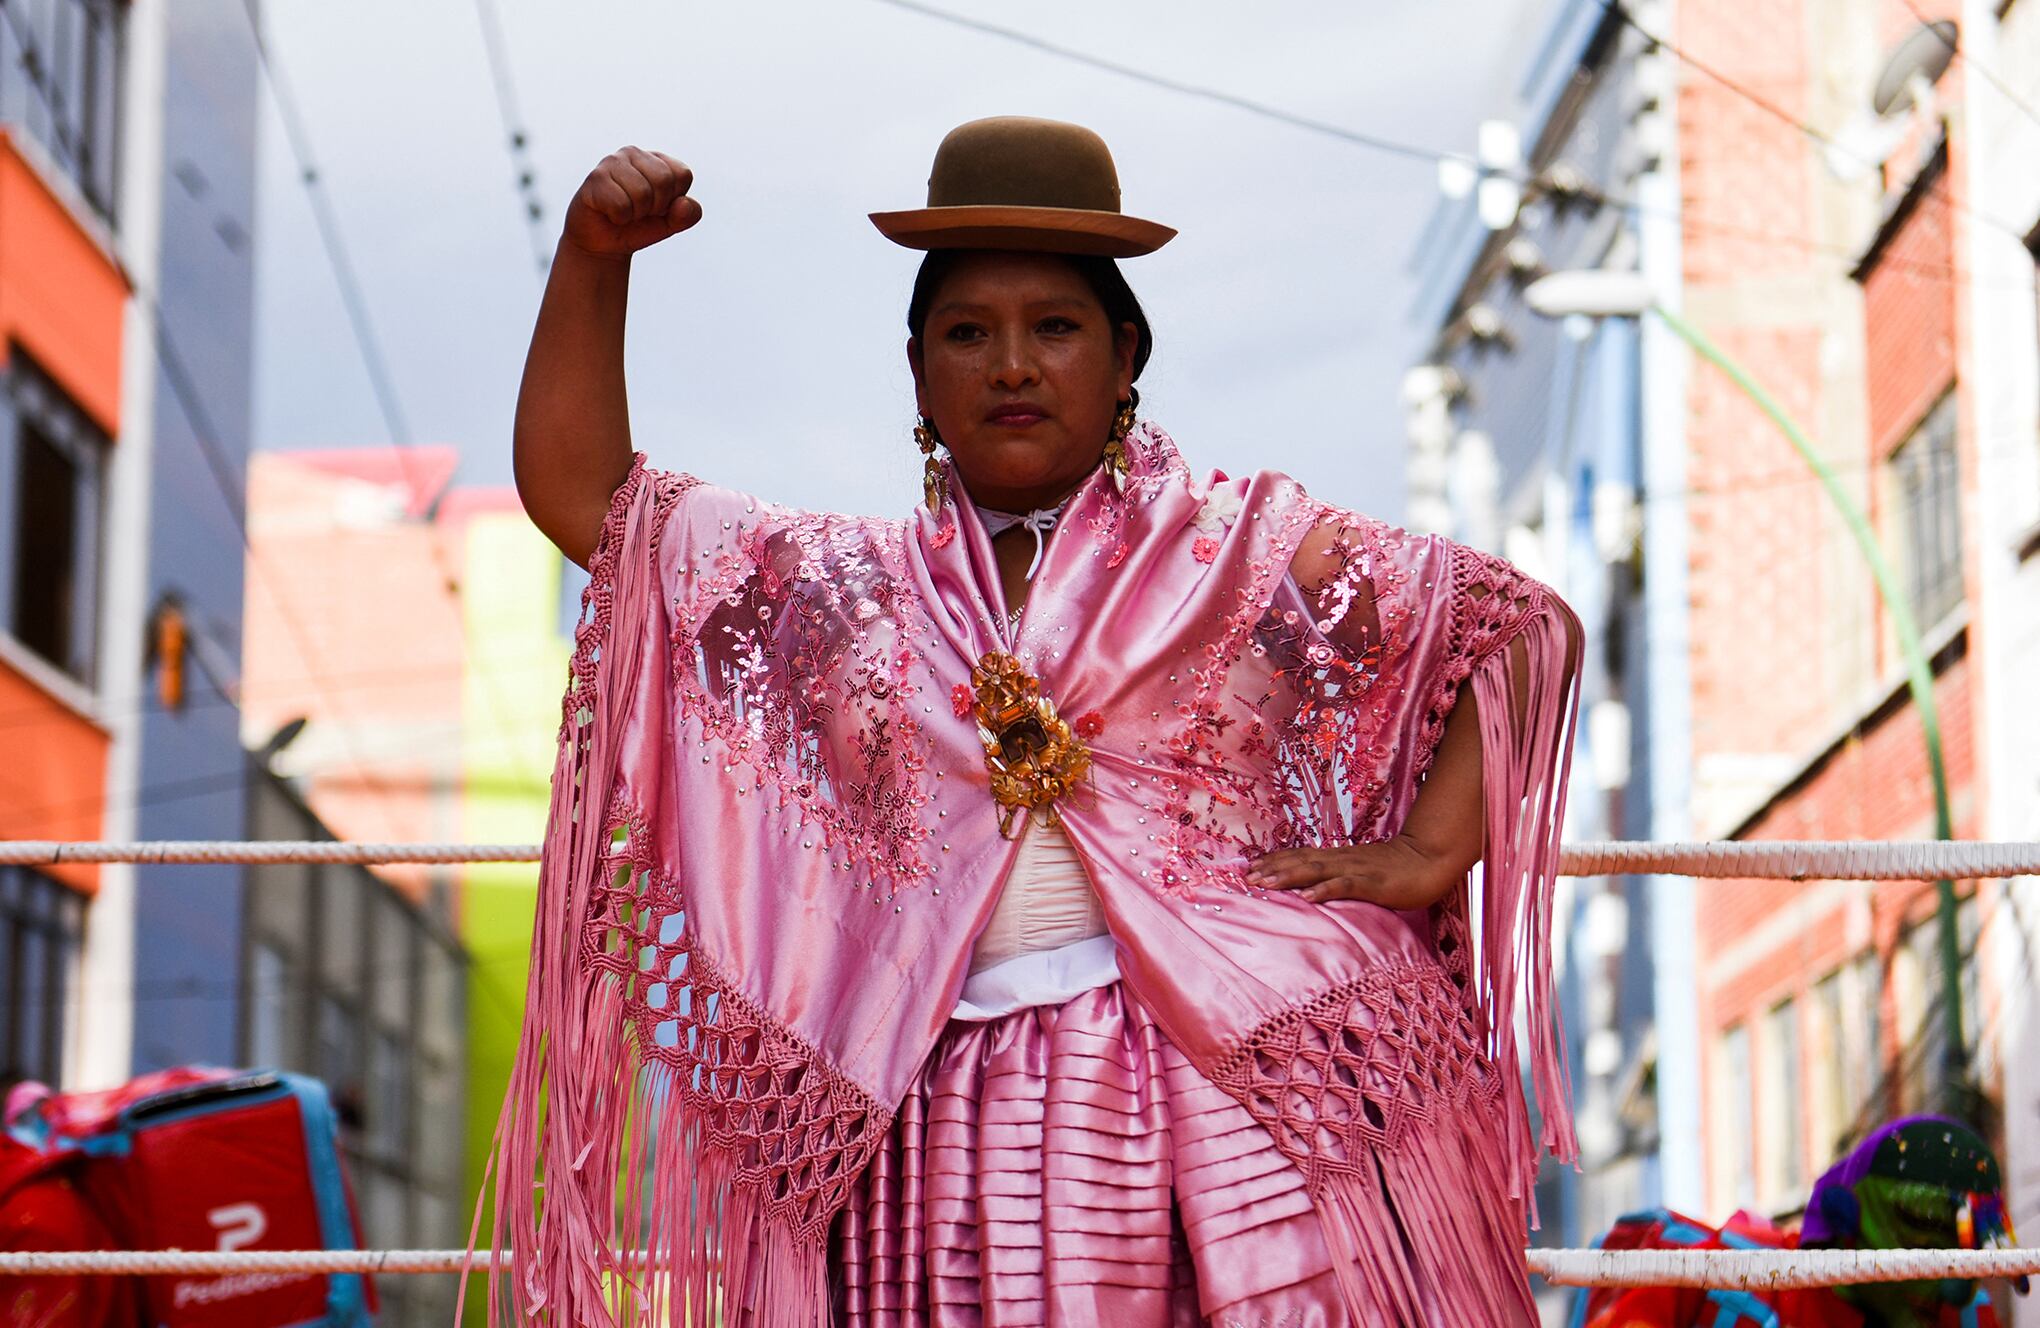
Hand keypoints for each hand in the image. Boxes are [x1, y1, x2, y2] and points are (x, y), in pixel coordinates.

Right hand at [562, 146, 700, 259]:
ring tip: (624, 211)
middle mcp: (634, 153)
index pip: (682, 175)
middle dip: (654, 207)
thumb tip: (683, 202)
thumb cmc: (638, 227)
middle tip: (639, 211)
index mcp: (657, 159)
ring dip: (635, 214)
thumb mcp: (670, 224)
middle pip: (663, 181)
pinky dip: (619, 218)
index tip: (657, 207)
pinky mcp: (595, 178)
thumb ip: (687, 215)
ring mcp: (612, 162)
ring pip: (642, 193)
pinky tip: (609, 213)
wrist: (602, 244)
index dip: (673, 200)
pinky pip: (620, 205)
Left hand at [1246, 835, 1464, 910]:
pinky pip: (1345, 885)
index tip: (1248, 868)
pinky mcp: (1373, 883)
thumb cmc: (1396, 870)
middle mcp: (1341, 859)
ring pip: (1316, 870)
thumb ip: (1339, 879)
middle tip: (1246, 878)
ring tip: (1265, 885)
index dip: (1273, 861)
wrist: (1429, 859)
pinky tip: (1308, 897)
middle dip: (1272, 869)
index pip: (1300, 856)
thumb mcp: (1361, 873)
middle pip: (1300, 861)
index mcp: (1338, 857)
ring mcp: (1356, 869)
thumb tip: (1313, 891)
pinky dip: (1325, 890)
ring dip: (1288, 876)